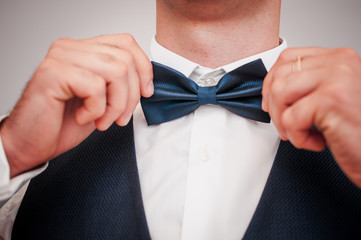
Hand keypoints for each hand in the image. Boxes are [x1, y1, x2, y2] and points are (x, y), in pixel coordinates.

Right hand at [0, 34, 152, 176]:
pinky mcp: (53, 72)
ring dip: (116, 105)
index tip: (146, 93)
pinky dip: (97, 110)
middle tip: (120, 118)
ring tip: (103, 121)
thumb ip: (120, 83)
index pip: (125, 43)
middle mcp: (71, 47)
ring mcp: (61, 57)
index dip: (144, 68)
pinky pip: (96, 87)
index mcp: (84, 50)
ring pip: (116, 71)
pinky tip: (83, 117)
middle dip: (131, 96)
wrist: (31, 144)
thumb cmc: (64, 123)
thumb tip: (147, 82)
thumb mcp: (102, 99)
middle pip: (125, 59)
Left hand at [262, 47, 360, 187]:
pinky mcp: (332, 100)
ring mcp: (338, 79)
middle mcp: (340, 63)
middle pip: (280, 75)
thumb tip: (272, 87)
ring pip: (280, 93)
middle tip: (288, 126)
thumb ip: (310, 83)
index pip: (289, 57)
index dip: (271, 82)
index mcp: (340, 58)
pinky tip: (319, 143)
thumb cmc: (358, 132)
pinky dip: (298, 138)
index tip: (271, 103)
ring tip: (303, 134)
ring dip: (283, 122)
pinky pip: (291, 118)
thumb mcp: (333, 98)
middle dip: (275, 106)